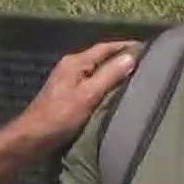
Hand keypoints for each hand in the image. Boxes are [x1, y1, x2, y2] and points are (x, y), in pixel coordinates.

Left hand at [11, 40, 138, 150]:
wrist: (33, 138)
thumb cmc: (60, 116)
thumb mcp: (88, 94)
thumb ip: (110, 75)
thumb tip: (132, 56)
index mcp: (76, 62)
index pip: (106, 48)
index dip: (127, 46)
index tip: (150, 48)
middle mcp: (71, 67)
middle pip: (102, 57)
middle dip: (123, 57)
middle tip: (148, 63)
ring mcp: (69, 80)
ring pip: (98, 70)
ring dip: (116, 71)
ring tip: (138, 76)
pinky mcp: (69, 94)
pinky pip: (94, 82)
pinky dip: (108, 84)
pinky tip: (118, 92)